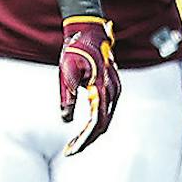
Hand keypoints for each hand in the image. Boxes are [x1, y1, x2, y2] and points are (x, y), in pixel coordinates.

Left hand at [59, 14, 120, 155]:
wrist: (88, 30)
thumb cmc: (75, 48)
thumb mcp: (66, 72)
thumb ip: (66, 97)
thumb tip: (65, 119)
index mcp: (102, 87)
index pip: (96, 122)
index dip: (84, 139)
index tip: (70, 150)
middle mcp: (113, 90)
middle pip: (103, 125)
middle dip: (87, 140)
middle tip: (70, 150)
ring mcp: (115, 89)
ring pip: (105, 119)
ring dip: (91, 134)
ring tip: (74, 144)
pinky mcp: (112, 88)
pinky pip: (106, 111)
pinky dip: (95, 123)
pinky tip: (83, 131)